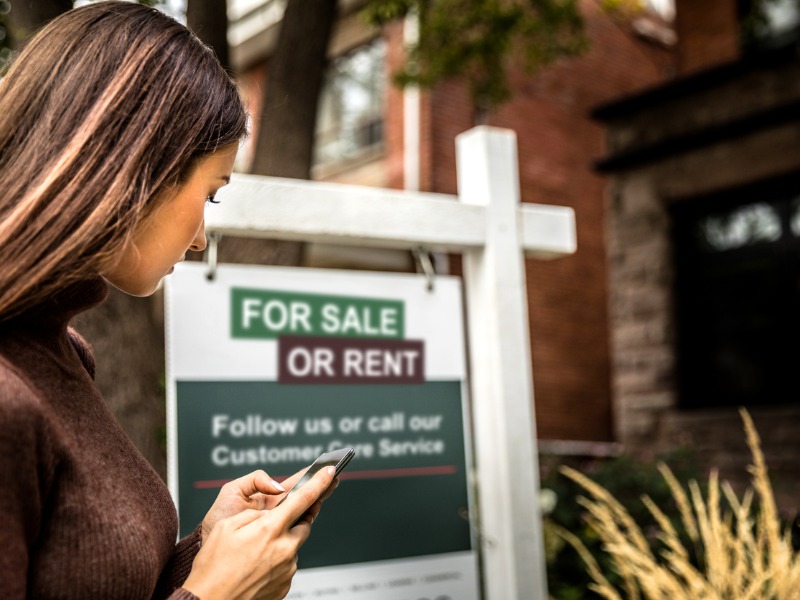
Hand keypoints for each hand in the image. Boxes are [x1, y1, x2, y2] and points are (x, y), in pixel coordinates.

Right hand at [183, 467, 335, 599]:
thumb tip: (268, 515)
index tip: (330, 471)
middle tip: (278, 519)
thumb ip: (254, 514)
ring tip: (255, 551)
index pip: (304, 499)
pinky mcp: (285, 584)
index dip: (320, 482)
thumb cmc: (213, 567)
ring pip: (294, 545)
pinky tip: (256, 566)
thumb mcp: (226, 527)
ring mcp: (287, 569)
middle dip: (296, 518)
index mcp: (270, 529)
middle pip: (304, 523)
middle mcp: (284, 549)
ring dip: (282, 542)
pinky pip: (287, 565)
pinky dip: (277, 560)